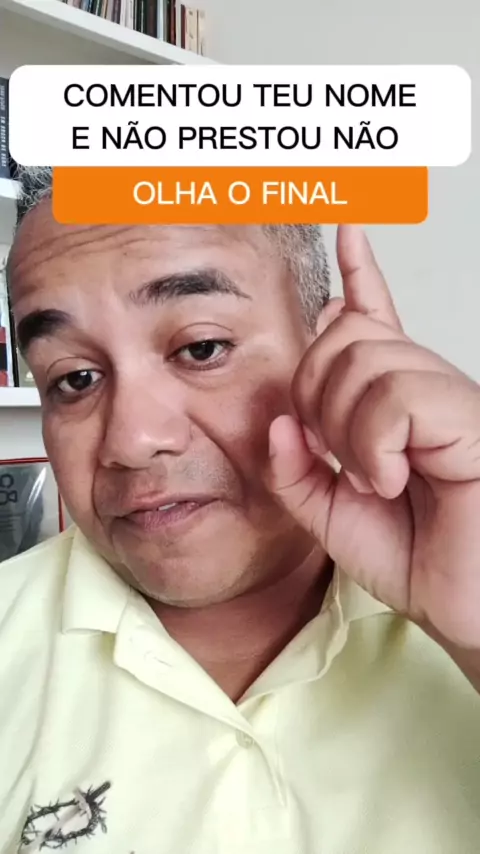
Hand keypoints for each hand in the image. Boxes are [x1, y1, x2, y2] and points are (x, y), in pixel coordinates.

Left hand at [268, 225, 479, 653]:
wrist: (469, 607)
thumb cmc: (416, 559)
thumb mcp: (330, 517)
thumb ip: (296, 470)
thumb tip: (279, 418)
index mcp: (397, 403)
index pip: (376, 319)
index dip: (361, 274)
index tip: (347, 231)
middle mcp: (426, 387)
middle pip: (347, 334)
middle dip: (316, 391)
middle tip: (340, 456)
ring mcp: (451, 397)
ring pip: (366, 358)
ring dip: (347, 427)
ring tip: (376, 477)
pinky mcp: (470, 417)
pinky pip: (397, 395)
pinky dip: (376, 443)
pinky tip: (394, 476)